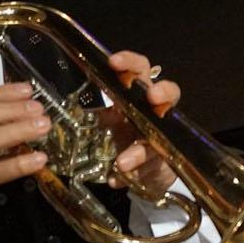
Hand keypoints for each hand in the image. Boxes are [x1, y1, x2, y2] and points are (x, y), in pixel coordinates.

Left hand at [102, 50, 182, 199]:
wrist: (141, 173)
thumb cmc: (124, 137)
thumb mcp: (108, 124)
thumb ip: (98, 117)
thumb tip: (75, 112)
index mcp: (137, 97)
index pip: (139, 70)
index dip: (129, 63)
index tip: (114, 62)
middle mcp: (155, 113)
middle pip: (169, 92)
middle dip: (163, 92)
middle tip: (152, 97)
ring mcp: (165, 138)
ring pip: (160, 137)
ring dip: (141, 150)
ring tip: (122, 163)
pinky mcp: (167, 162)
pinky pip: (155, 167)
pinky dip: (135, 175)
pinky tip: (118, 180)